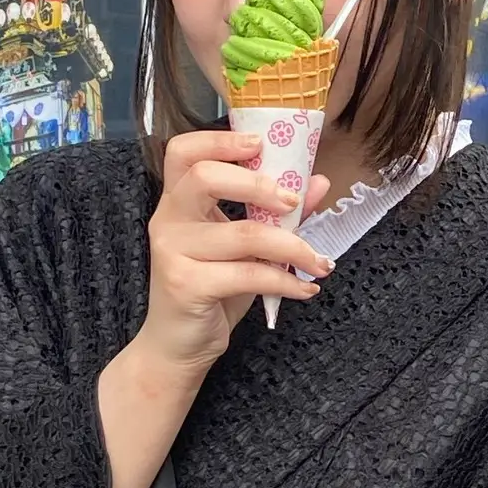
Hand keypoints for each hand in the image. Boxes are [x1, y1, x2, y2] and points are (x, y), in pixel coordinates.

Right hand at [133, 129, 332, 377]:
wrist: (178, 347)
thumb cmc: (212, 289)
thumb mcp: (246, 248)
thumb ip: (277, 213)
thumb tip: (318, 182)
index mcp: (178, 201)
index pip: (183, 151)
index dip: (220, 140)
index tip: (260, 144)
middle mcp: (168, 219)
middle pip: (205, 177)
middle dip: (258, 183)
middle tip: (294, 201)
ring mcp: (173, 252)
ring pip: (244, 233)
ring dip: (293, 247)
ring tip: (319, 263)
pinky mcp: (185, 285)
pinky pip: (248, 274)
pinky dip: (285, 281)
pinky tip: (305, 289)